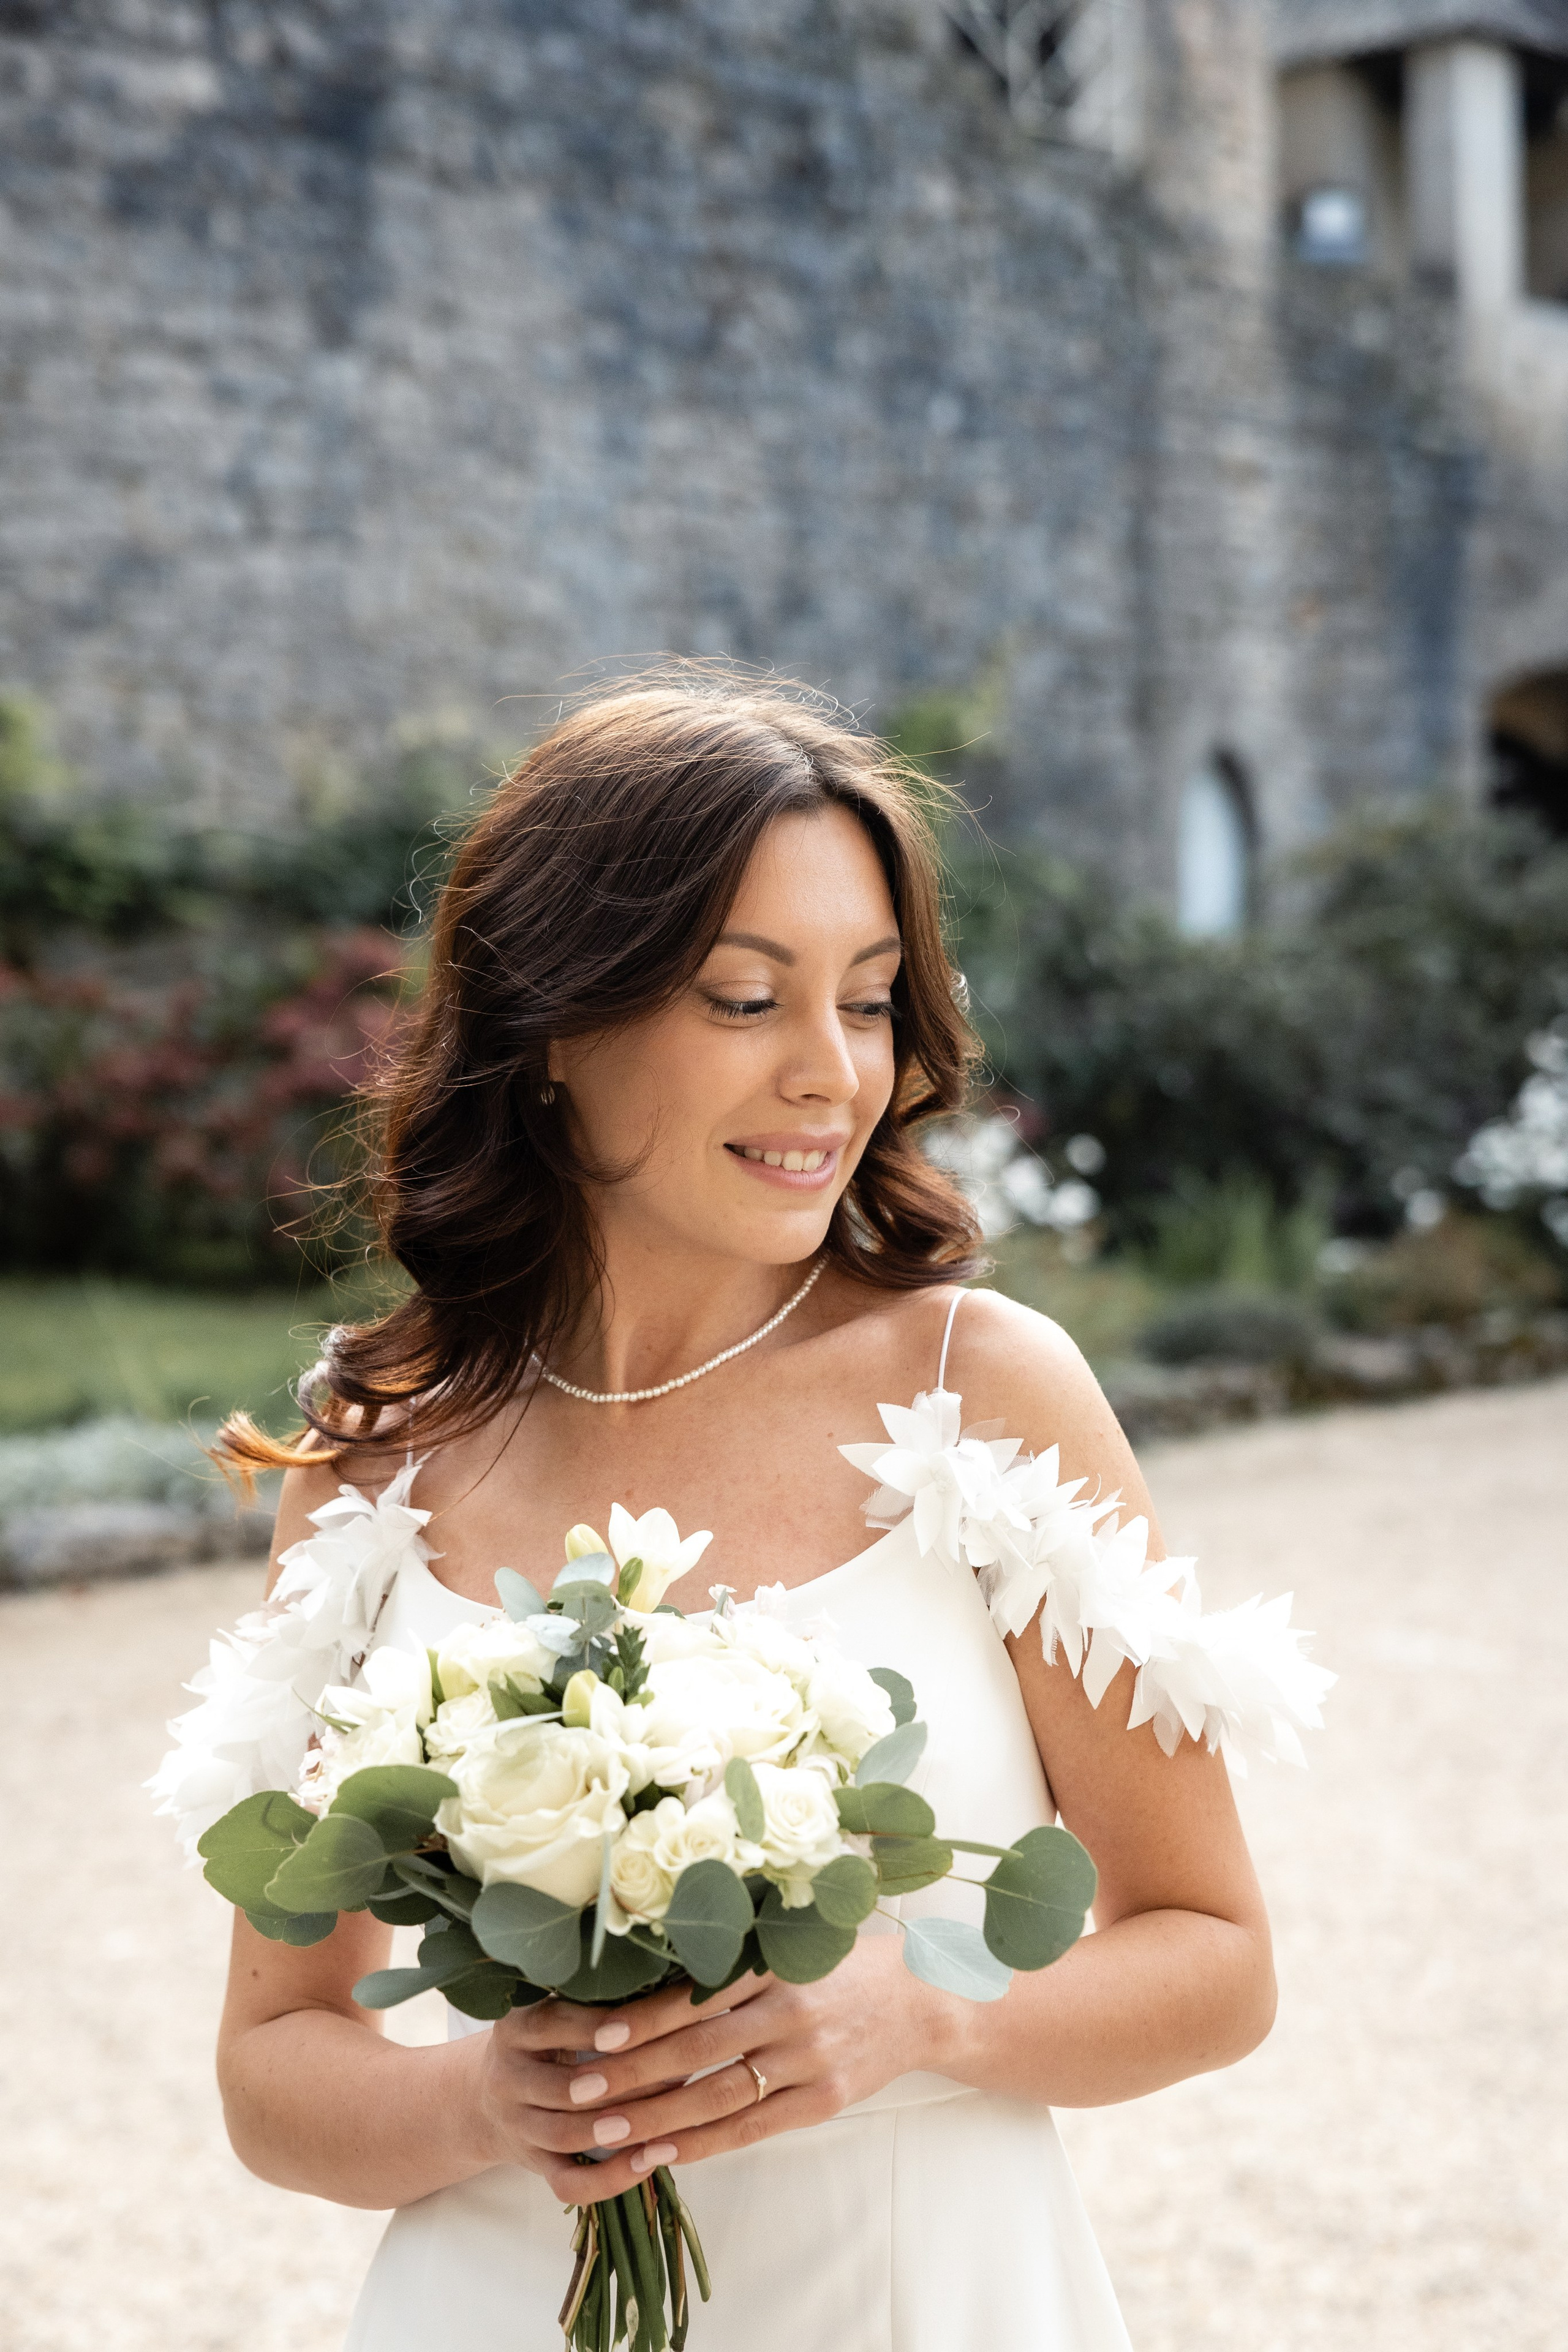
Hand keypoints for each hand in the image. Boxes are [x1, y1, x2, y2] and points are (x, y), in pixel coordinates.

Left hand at [471, 1935, 961, 2202]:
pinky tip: (664, 2153)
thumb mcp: (790, 1944)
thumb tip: (651, 1970)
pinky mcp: (822, 2101)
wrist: (919, 2001)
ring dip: (658, 2118)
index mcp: (773, 1966)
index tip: (592, 2036)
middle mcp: (788, 2012)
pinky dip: (704, 2143)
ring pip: (719, 2096)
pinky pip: (751, 2128)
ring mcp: (807, 2061)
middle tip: (580, 2093)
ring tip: (608, 2134)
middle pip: (697, 2050)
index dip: (642, 2019)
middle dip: (633, 2074)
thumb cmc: (840, 1965)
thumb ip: (732, 1959)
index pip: (695, 1996)